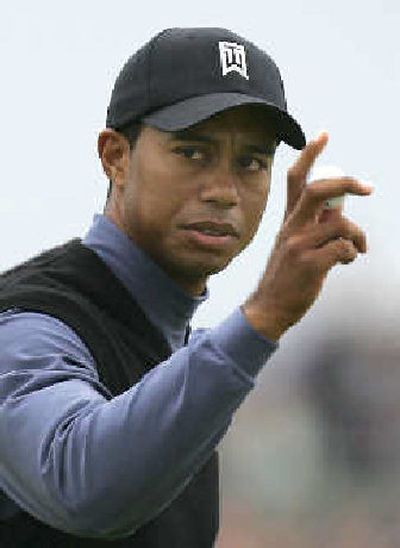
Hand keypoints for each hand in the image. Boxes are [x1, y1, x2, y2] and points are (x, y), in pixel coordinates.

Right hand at [243, 132, 372, 341]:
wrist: (269, 307)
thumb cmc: (286, 277)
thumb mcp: (294, 246)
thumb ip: (314, 226)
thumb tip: (340, 214)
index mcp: (288, 221)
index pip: (296, 179)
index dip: (310, 154)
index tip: (323, 134)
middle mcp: (291, 228)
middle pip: (319, 190)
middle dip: (348, 183)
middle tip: (368, 188)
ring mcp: (299, 246)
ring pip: (341, 224)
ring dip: (357, 237)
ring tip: (356, 250)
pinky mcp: (311, 264)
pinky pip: (345, 248)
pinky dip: (352, 254)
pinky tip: (344, 263)